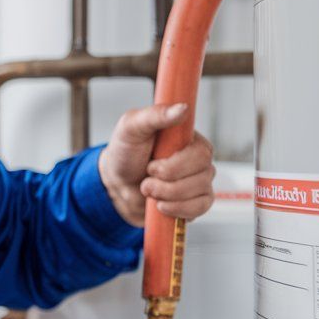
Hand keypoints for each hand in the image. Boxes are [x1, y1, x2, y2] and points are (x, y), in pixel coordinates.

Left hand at [98, 103, 214, 225]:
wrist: (116, 184)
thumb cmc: (124, 153)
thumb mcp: (131, 128)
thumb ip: (154, 115)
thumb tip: (182, 108)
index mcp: (188, 137)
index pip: (201, 152)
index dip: (176, 164)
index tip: (152, 164)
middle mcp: (198, 158)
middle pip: (202, 174)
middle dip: (167, 181)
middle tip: (147, 175)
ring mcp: (200, 179)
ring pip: (200, 192)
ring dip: (167, 195)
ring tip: (148, 188)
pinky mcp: (196, 200)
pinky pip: (200, 208)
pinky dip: (178, 209)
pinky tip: (161, 204)